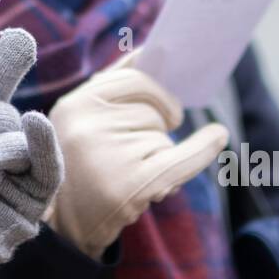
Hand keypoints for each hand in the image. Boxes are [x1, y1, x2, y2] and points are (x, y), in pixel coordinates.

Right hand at [45, 57, 228, 259]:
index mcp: (76, 104)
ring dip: (157, 156)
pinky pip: (181, 159)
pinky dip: (202, 149)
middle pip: (152, 113)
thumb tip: (152, 51)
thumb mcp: (81, 119)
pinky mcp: (132, 185)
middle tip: (136, 152)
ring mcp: (111, 156)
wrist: (61, 227)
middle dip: (155, 129)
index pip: (136, 80)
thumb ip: (113, 85)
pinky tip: (216, 137)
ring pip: (162, 139)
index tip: (168, 105)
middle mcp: (90, 127)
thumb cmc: (77, 164)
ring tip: (126, 175)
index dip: (158, 92)